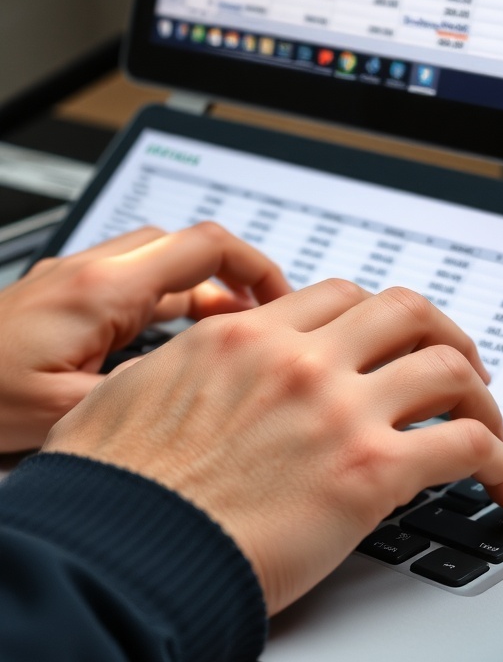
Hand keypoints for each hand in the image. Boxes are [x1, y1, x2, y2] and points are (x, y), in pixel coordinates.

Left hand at [0, 222, 289, 450]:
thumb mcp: (67, 413)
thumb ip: (142, 395)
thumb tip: (202, 391)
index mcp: (100, 290)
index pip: (203, 248)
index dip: (256, 268)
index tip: (282, 300)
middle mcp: (89, 272)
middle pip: (185, 248)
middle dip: (234, 277)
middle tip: (264, 320)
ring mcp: (74, 280)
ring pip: (158, 264)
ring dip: (200, 291)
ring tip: (230, 335)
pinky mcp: (62, 296)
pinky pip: (131, 284)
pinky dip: (166, 303)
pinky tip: (172, 343)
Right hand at [44, 280, 502, 616]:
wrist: (118, 553)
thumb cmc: (112, 490)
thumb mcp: (123, 398)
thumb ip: (167, 372)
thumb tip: (175, 372)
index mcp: (242, 337)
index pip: (334, 297)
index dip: (370, 317)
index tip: (382, 341)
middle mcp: (297, 358)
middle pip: (403, 310)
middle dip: (438, 332)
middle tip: (451, 361)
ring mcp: (338, 408)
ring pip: (447, 365)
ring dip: (479, 390)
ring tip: (486, 419)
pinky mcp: (368, 471)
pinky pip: (465, 444)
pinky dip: (499, 459)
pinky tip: (499, 483)